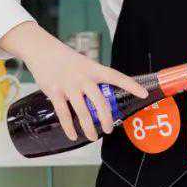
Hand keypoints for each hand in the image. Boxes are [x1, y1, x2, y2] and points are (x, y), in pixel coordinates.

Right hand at [0, 22, 146, 141]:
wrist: (42, 50)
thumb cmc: (66, 59)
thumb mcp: (85, 64)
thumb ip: (94, 79)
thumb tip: (103, 99)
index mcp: (94, 69)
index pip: (116, 77)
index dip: (131, 85)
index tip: (143, 94)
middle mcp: (83, 78)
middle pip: (100, 101)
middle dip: (106, 118)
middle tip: (110, 129)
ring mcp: (69, 85)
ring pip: (82, 111)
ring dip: (89, 127)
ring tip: (93, 137)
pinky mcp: (54, 92)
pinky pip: (63, 114)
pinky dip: (69, 127)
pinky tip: (73, 135)